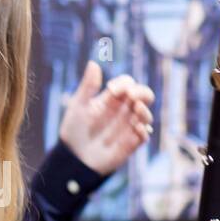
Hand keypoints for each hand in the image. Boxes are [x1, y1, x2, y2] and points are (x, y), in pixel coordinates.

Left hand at [59, 62, 153, 177]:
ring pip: (146, 115)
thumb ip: (88, 86)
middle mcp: (123, 110)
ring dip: (144, 110)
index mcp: (112, 99)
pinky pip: (144, 136)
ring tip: (136, 108)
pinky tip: (137, 127)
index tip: (112, 89)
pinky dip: (143, 130)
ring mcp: (128, 127)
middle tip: (131, 95)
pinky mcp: (130, 144)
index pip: (127, 84)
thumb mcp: (78, 106)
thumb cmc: (74, 130)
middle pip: (143, 96)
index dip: (124, 83)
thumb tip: (93, 63)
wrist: (73, 157)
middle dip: (141, 92)